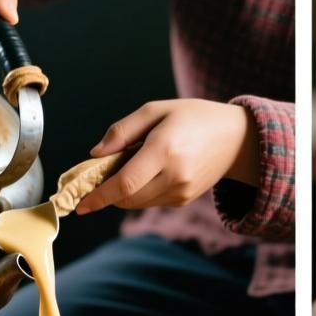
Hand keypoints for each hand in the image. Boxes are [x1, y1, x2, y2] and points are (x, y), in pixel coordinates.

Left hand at [76, 99, 257, 213]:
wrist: (234, 139)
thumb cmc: (193, 117)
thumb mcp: (155, 110)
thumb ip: (122, 131)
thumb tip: (95, 155)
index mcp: (165, 149)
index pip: (125, 182)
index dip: (100, 196)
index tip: (80, 205)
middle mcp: (174, 176)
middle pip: (127, 197)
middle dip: (107, 191)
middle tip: (100, 172)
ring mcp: (181, 192)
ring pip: (137, 202)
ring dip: (122, 191)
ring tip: (129, 165)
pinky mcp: (183, 200)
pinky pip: (150, 201)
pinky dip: (138, 191)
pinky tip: (146, 172)